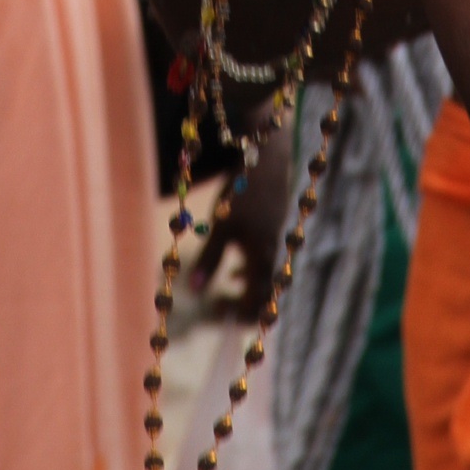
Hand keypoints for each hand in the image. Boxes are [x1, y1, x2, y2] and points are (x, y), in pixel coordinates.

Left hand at [190, 103, 294, 317]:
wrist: (267, 156)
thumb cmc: (242, 191)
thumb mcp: (221, 225)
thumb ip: (210, 258)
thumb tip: (193, 291)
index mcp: (263, 257)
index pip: (256, 301)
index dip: (237, 313)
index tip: (216, 311)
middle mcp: (274, 251)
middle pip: (264, 291)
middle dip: (243, 301)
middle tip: (220, 306)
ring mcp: (276, 236)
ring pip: (265, 272)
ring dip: (247, 283)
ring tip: (229, 283)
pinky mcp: (274, 223)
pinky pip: (266, 256)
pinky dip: (251, 264)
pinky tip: (237, 260)